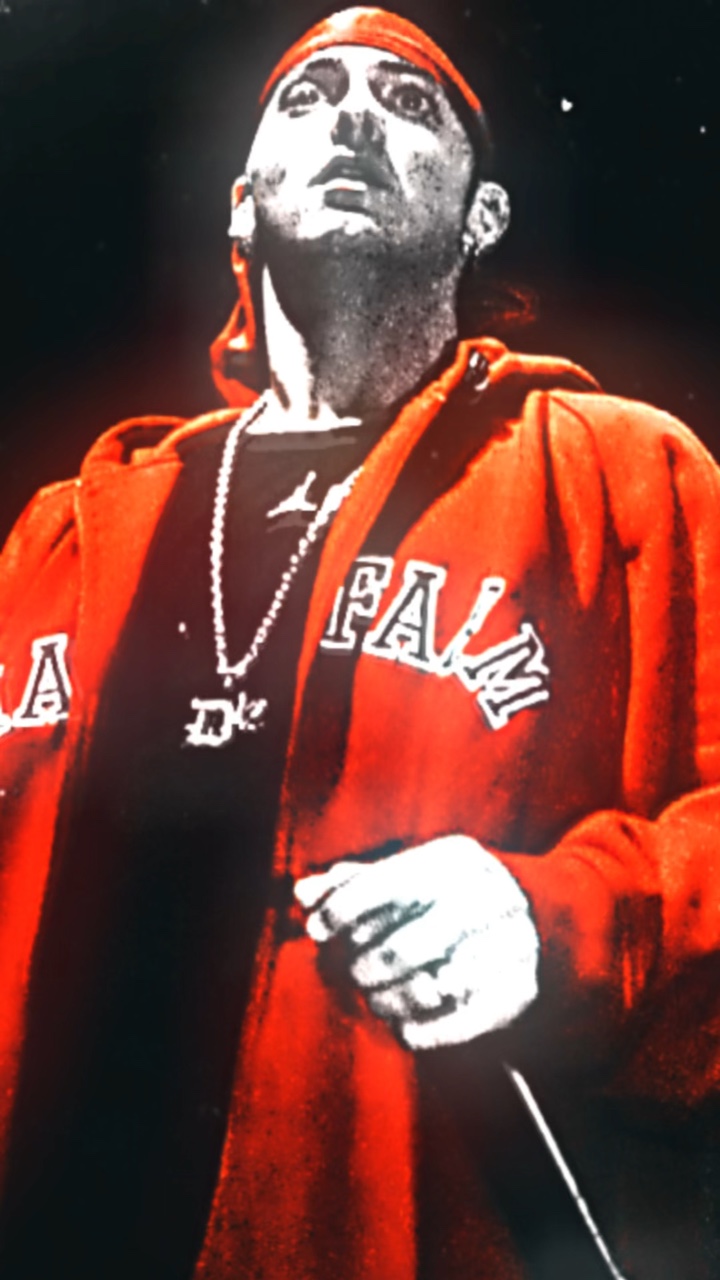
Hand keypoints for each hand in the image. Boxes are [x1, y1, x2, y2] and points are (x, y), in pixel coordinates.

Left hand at [294, 835, 538, 1049]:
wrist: (540, 918)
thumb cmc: (450, 896)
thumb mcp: (410, 876)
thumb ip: (355, 885)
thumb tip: (302, 893)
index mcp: (456, 859)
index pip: (387, 884)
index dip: (343, 910)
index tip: (317, 930)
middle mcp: (487, 897)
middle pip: (405, 945)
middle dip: (366, 966)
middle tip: (353, 974)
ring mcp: (510, 943)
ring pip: (430, 988)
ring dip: (390, 1001)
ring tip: (376, 1000)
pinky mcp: (521, 989)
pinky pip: (462, 1023)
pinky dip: (426, 1032)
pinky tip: (405, 1028)